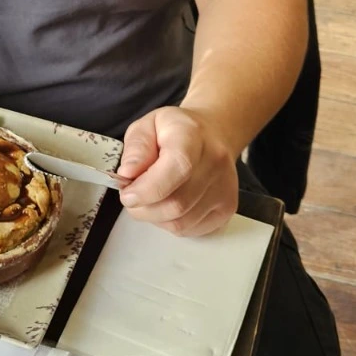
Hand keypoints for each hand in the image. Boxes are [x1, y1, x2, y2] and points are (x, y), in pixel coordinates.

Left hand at [115, 106, 238, 236]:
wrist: (211, 133)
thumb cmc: (176, 131)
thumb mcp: (147, 126)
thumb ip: (136, 148)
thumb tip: (127, 174)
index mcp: (192, 136)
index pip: (177, 168)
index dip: (148, 189)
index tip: (128, 194)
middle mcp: (214, 162)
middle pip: (176, 203)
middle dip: (144, 208)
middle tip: (132, 197)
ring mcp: (224, 188)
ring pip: (181, 222)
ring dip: (156, 217)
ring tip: (150, 198)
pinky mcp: (227, 208)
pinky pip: (191, 229)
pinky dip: (172, 223)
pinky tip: (168, 204)